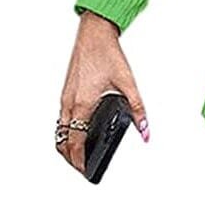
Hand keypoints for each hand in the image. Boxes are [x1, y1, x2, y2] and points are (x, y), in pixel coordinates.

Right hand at [56, 11, 148, 175]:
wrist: (93, 34)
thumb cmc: (106, 53)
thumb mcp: (128, 84)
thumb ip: (138, 110)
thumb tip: (145, 130)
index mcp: (82, 103)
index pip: (75, 141)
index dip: (79, 160)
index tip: (85, 170)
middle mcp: (70, 102)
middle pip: (62, 140)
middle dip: (71, 157)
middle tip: (82, 168)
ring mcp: (65, 97)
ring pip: (59, 129)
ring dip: (65, 145)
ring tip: (78, 156)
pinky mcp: (66, 92)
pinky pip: (60, 118)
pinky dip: (65, 131)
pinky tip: (77, 133)